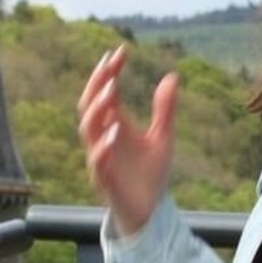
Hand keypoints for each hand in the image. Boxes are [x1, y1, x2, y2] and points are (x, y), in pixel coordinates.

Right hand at [77, 45, 177, 235]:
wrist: (150, 211)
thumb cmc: (151, 174)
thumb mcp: (163, 137)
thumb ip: (165, 109)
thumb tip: (172, 76)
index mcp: (115, 125)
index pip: (105, 91)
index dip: (110, 71)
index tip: (121, 51)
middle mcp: (103, 138)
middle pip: (89, 105)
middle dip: (97, 85)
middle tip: (109, 67)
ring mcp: (101, 158)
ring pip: (88, 130)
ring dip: (98, 110)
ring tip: (112, 92)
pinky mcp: (106, 179)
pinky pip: (98, 161)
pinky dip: (104, 147)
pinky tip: (115, 133)